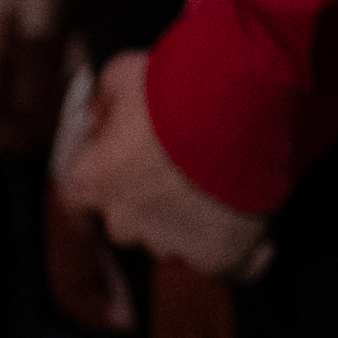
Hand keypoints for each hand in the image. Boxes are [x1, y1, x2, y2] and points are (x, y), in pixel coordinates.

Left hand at [52, 50, 270, 288]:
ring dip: (198, 221)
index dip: (107, 179)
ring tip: (231, 185)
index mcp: (92, 182)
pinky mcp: (221, 255)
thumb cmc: (177, 86)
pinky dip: (244, 251)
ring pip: (180, 241)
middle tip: (191, 167)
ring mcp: (174, 244)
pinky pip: (234, 265)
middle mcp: (124, 223)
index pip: (80, 197)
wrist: (242, 105)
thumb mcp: (126, 72)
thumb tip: (97, 114)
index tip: (129, 165)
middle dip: (156, 201)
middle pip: (133, 222)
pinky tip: (257, 226)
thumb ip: (105, 99)